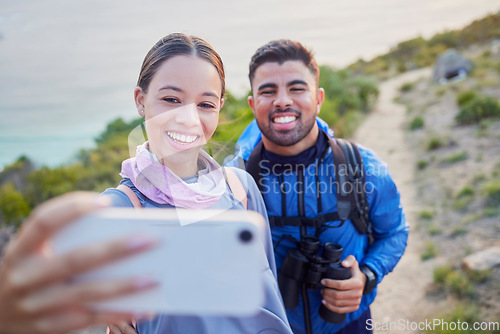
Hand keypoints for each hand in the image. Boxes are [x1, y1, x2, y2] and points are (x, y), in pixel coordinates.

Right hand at [0, 192, 157, 333]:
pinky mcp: (47, 327)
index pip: (43, 222)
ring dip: (123, 286)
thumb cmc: (29, 273)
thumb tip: (120, 232)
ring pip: (85, 294)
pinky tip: (143, 309)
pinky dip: (117, 314)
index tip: (105, 201)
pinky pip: (88, 320)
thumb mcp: (32, 254)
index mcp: (20, 250)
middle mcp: (24, 277)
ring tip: (154, 278)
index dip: (72, 208)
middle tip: (148, 240)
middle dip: (113, 249)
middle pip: (73, 260)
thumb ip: (65, 241)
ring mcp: (35, 305)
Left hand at [320, 255, 365, 313]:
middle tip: (322, 288)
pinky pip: (340, 310)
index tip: (323, 281)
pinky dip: (331, 307)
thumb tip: (343, 264)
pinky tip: (324, 302)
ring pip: (338, 304)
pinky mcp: (354, 307)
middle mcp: (358, 294)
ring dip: (327, 299)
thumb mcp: (353, 262)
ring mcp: (356, 302)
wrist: (362, 281)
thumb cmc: (355, 271)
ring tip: (323, 293)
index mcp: (357, 283)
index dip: (329, 283)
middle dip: (326, 292)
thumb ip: (349, 260)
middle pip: (338, 296)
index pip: (340, 285)